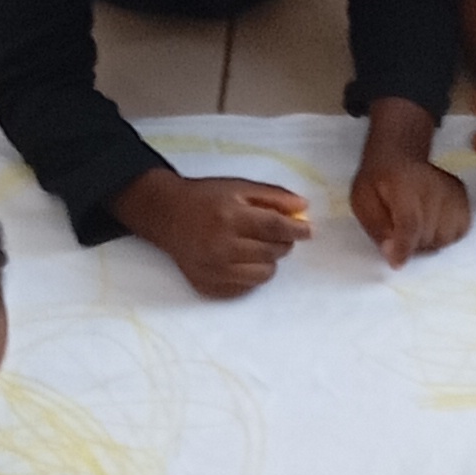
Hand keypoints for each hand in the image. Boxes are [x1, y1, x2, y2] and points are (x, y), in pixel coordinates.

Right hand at [128, 171, 312, 298]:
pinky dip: (252, 275)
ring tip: (257, 247)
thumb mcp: (238, 187)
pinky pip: (247, 288)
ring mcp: (215, 270)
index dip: (297, 230)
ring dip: (269, 261)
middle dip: (282, 242)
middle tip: (276, 234)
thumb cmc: (206, 198)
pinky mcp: (209, 286)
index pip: (274, 227)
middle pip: (272, 252)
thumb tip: (304, 207)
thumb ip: (272, 197)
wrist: (167, 216)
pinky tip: (241, 260)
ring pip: (264, 274)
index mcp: (230, 217)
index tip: (308, 230)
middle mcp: (221, 246)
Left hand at [349, 144, 470, 267]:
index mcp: (404, 184)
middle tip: (398, 233)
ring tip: (415, 227)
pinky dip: (444, 236)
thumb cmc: (377, 182)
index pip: (410, 223)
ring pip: (444, 238)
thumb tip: (392, 254)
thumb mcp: (362, 202)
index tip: (397, 264)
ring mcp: (453, 192)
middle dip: (411, 244)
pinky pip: (458, 232)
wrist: (399, 157)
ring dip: (428, 242)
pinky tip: (431, 224)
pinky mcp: (463, 199)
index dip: (404, 247)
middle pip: (427, 235)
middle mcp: (434, 186)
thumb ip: (376, 228)